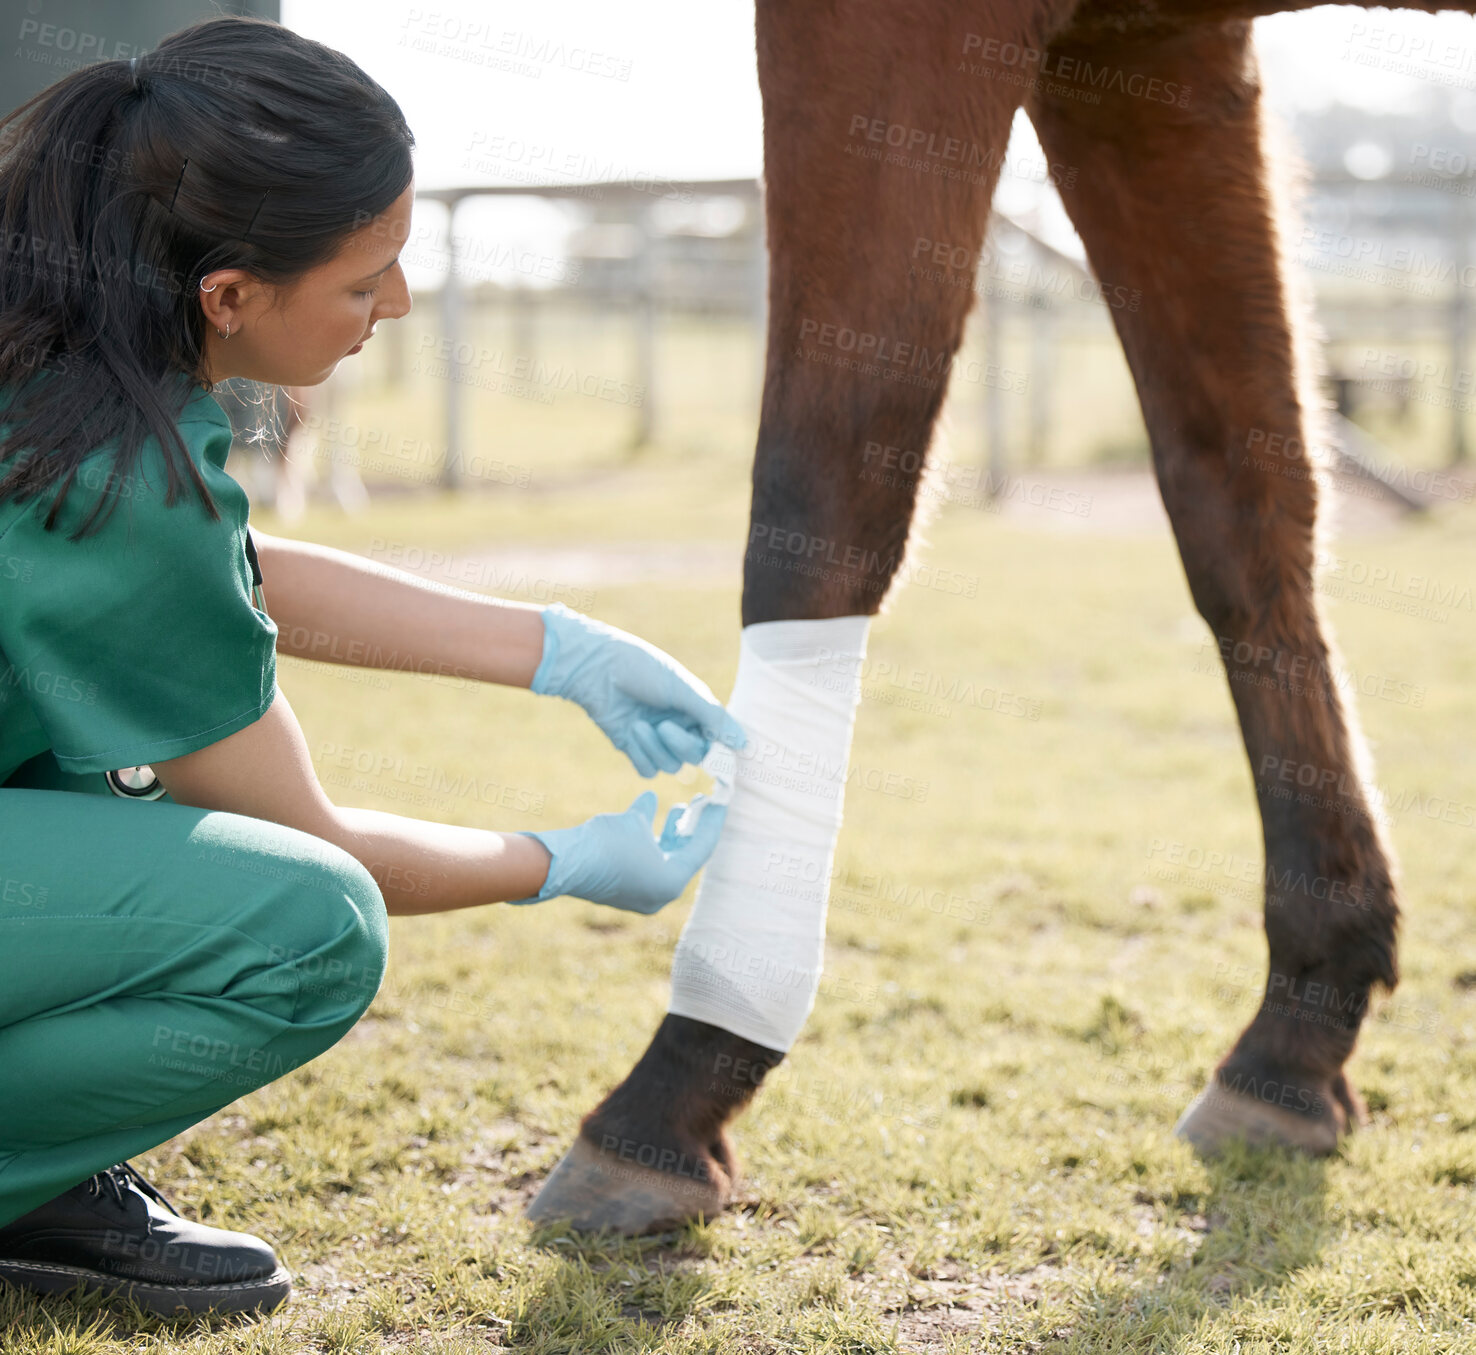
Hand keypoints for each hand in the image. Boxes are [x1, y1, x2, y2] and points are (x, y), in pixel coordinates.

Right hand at [508, 790, 727, 912]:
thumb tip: (652, 798)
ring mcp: (641, 895)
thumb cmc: (606, 841)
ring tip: (678, 809)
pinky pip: (647, 865)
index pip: (701, 848)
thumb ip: (649, 813)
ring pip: (666, 860)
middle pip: (686, 856)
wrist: (563, 863)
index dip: (711, 822)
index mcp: (671, 882)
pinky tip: (648, 820)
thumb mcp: (634, 822)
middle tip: (700, 804)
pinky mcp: (624, 892)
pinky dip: (651, 844)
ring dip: (672, 834)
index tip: (721, 802)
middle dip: (692, 828)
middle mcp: (660, 894)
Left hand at [531, 603, 747, 776]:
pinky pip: (647, 770)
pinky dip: (641, 755)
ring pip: (670, 766)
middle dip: (680, 745)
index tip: (716, 757)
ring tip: (638, 725)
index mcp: (696, 708)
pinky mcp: (633, 748)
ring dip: (656, 749)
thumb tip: (744, 744)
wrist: (596, 667)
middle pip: (694, 756)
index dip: (718, 751)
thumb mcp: (683, 690)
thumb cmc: (642, 669)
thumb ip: (713, 718)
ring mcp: (656, 739)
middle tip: (663, 726)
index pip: (717, 740)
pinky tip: (631, 733)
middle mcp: (680, 725)